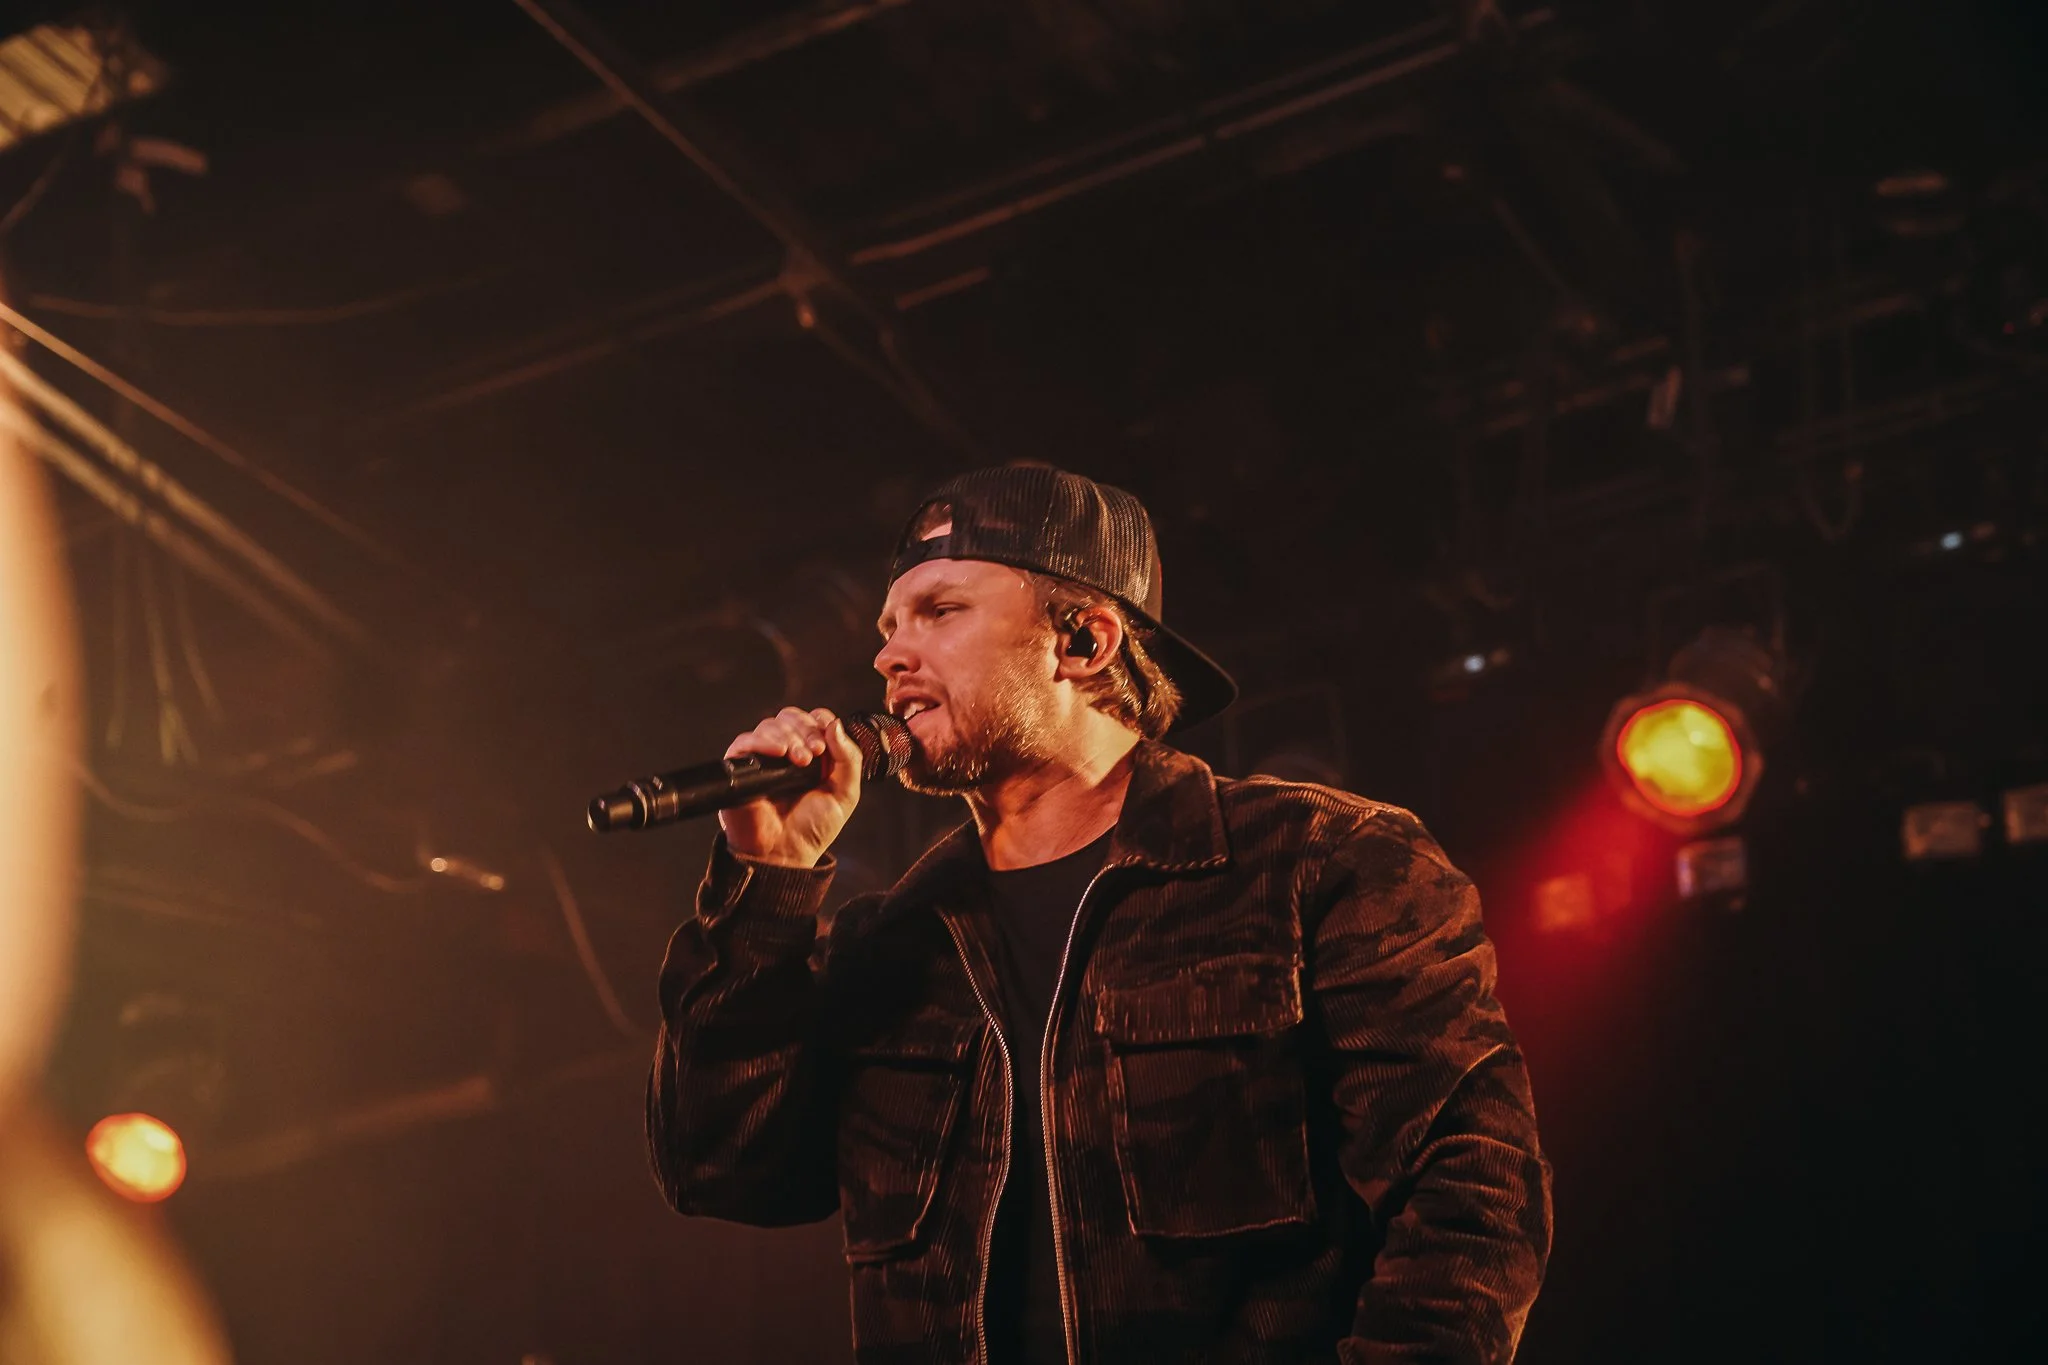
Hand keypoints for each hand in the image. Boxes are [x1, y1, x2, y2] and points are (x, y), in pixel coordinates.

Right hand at [717, 707, 863, 868]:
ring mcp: (761, 759)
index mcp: (810, 754)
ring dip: (788, 736)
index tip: (825, 742)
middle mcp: (785, 753)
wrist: (785, 855)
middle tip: (814, 753)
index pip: (811, 719)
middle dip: (805, 729)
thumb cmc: (812, 829)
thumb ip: (848, 758)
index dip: (819, 722)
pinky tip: (778, 752)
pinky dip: (762, 740)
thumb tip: (835, 723)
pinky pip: (745, 742)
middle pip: (789, 717)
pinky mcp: (739, 769)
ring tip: (800, 761)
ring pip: (769, 725)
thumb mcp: (844, 793)